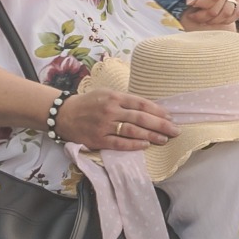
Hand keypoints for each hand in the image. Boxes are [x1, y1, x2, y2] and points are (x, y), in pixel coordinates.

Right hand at [56, 89, 177, 150]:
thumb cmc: (89, 103)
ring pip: (132, 131)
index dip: (158, 111)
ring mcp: (104, 126)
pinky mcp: (98, 139)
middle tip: (175, 130)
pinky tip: (145, 145)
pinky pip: (119, 143)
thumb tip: (149, 109)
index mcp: (114, 97)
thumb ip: (125, 100)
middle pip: (140, 118)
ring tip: (164, 139)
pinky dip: (133, 145)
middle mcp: (110, 110)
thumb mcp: (106, 93)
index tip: (170, 117)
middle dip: (160, 125)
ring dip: (151, 136)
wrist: (64, 114)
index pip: (141, 103)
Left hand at [182, 0, 238, 28]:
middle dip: (201, 16)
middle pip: (217, 9)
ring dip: (212, 21)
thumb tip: (190, 3)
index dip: (200, 4)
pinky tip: (214, 18)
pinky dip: (226, 20)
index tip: (191, 3)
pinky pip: (237, 14)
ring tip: (201, 17)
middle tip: (191, 15)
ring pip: (227, 14)